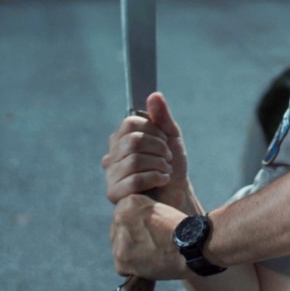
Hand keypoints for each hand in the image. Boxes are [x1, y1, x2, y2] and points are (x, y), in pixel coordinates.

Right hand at [102, 92, 193, 210]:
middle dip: (158, 148)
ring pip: (134, 160)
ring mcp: (111, 176)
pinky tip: (163, 180)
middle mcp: (112, 156)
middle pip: (132, 141)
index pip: (130, 123)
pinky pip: (135, 180)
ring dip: (159, 164)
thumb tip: (154, 95)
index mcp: (121, 140)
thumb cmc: (172, 166)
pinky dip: (156, 177)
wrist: (178, 195)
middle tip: (167, 157)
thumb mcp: (170, 137)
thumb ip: (162, 117)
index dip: (153, 130)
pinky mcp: (115, 195)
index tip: (165, 140)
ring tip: (166, 170)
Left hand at [111, 194, 187, 279]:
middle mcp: (120, 218)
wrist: (191, 245)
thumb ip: (143, 214)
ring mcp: (119, 240)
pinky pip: (121, 266)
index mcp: (130, 202)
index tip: (145, 230)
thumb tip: (135, 226)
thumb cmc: (182, 228)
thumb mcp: (160, 209)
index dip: (134, 224)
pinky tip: (148, 264)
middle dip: (129, 238)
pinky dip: (133, 268)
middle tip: (148, 244)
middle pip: (118, 230)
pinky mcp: (121, 259)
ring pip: (119, 248)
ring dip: (130, 253)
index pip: (122, 214)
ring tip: (151, 255)